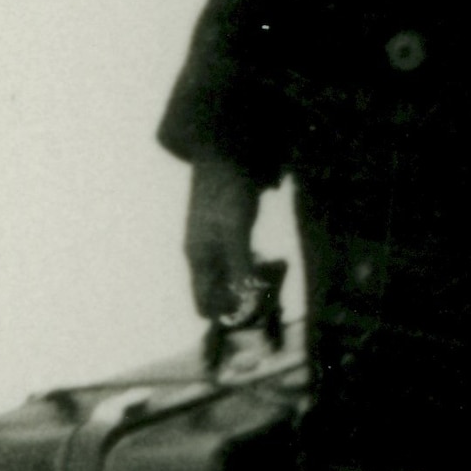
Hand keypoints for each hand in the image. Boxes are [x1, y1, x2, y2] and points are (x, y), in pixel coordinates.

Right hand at [182, 153, 270, 330]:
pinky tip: (264, 254)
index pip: (203, 305)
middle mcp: (201, 255)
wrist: (225, 155)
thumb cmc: (229, 194)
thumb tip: (247, 298)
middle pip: (216, 294)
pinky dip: (249, 264)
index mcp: (198, 258)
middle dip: (242, 299)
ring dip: (248, 281)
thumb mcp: (237, 231)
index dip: (226, 315)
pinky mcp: (222, 232)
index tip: (254, 310)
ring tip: (271, 268)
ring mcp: (210, 243)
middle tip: (269, 288)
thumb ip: (240, 264)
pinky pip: (234, 261)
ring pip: (226, 278)